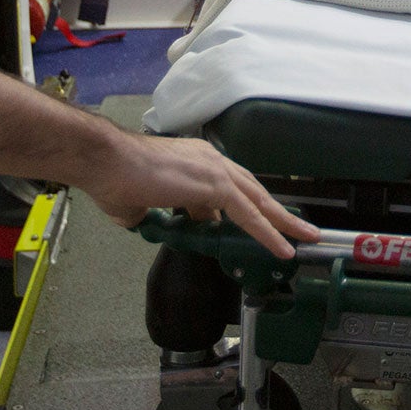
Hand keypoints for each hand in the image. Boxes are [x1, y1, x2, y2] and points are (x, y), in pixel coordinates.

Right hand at [87, 129, 318, 257]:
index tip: (259, 227)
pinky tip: (281, 249)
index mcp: (195, 162)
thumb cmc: (113, 179)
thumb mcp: (142, 204)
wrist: (105, 160)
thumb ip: (158, 214)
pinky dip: (268, 233)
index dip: (247, 209)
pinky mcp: (215, 185)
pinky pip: (249, 215)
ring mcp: (215, 171)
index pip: (229, 188)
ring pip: (259, 201)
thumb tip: (160, 223)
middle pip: (254, 191)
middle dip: (278, 212)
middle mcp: (211, 161)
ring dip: (283, 222)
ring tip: (305, 240)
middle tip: (301, 230)